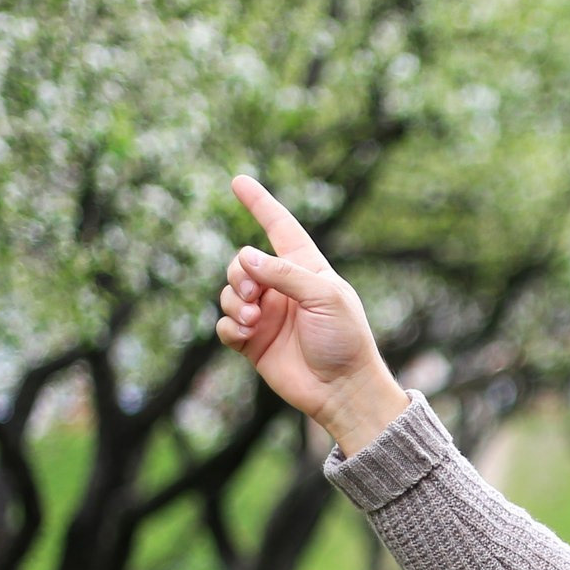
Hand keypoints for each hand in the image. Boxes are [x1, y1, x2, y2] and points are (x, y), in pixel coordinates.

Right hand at [216, 174, 408, 453]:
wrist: (343, 389)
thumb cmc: (345, 339)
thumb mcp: (324, 296)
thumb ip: (284, 273)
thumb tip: (245, 256)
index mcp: (306, 269)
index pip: (280, 228)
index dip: (260, 204)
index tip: (238, 180)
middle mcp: (283, 288)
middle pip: (242, 262)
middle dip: (239, 273)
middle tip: (253, 294)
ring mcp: (266, 315)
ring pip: (229, 292)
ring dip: (234, 301)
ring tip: (252, 318)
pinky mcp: (252, 342)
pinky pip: (224, 325)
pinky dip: (229, 326)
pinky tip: (245, 334)